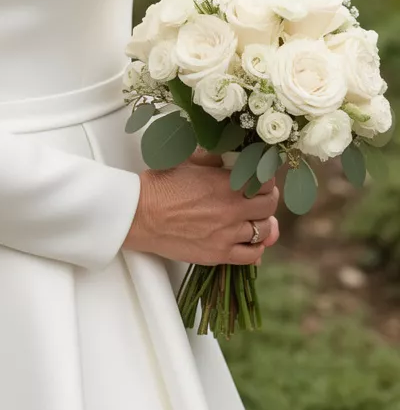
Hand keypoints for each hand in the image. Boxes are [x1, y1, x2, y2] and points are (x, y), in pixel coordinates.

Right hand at [122, 146, 279, 264]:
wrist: (139, 215)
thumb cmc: (160, 185)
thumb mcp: (188, 160)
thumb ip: (215, 157)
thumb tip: (232, 154)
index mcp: (225, 183)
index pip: (265, 181)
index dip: (265, 178)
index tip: (260, 178)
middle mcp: (232, 209)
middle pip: (269, 205)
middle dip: (267, 198)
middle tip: (258, 197)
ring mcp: (227, 234)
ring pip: (264, 230)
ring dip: (262, 222)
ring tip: (251, 218)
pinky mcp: (219, 254)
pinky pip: (253, 255)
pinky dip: (256, 248)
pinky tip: (249, 240)